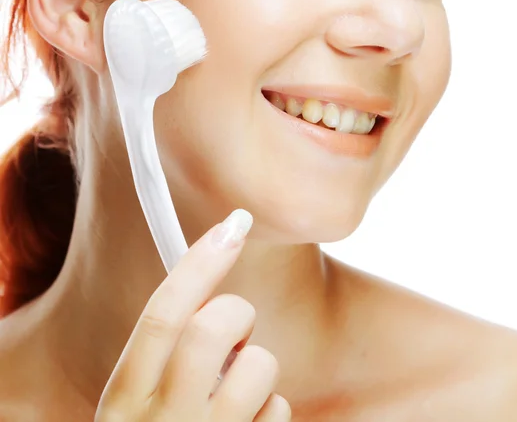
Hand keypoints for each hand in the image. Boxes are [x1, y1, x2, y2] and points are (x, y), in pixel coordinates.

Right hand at [95, 210, 290, 420]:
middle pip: (213, 328)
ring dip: (257, 367)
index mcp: (126, 401)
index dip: (198, 265)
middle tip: (233, 330)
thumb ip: (166, 357)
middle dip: (235, 313)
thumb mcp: (140, 407)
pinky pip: (279, 412)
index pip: (162, 316)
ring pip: (259, 365)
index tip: (232, 226)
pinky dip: (271, 410)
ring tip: (236, 391)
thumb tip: (214, 294)